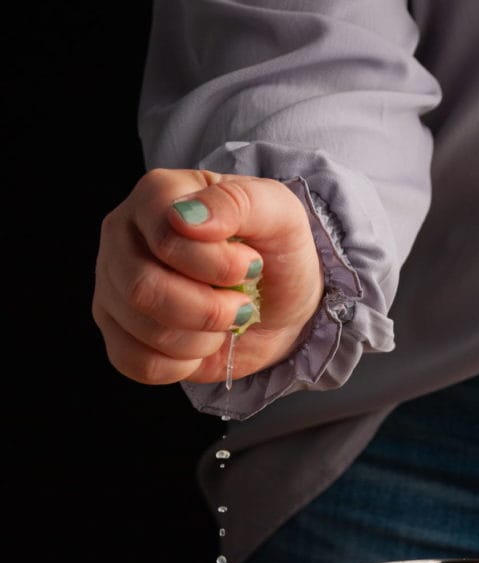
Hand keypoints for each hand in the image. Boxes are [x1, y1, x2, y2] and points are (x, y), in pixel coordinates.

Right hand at [92, 168, 323, 384]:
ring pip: (143, 329)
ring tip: (223, 323)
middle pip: (143, 288)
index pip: (165, 237)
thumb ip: (237, 202)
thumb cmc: (274, 252)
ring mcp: (113, 285)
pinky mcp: (117, 332)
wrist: (278, 303)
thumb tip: (186, 218)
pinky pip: (137, 363)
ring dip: (201, 339)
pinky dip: (182, 365)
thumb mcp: (279, 213)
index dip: (215, 265)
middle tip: (242, 307)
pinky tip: (201, 344)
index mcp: (156, 195)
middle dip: (208, 311)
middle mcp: (123, 236)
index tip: (251, 266)